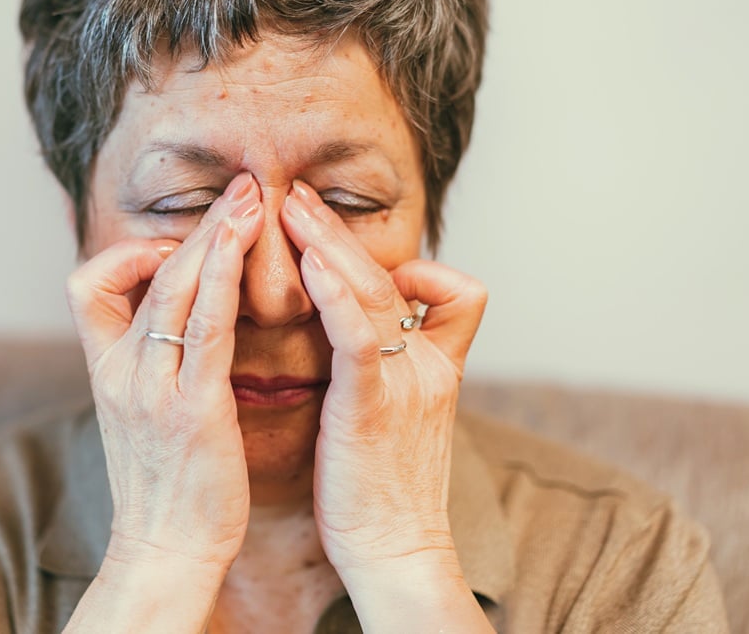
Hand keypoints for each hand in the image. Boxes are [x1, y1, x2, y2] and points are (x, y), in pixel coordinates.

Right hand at [66, 173, 264, 572]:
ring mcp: (152, 387)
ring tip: (251, 199)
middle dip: (197, 225)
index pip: (86, 286)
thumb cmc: (164, 486)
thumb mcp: (140, 417)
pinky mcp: (191, 408)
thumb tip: (180, 328)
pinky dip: (224, 280)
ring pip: (175, 288)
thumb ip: (150, 367)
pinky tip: (244, 248)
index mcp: (106, 371)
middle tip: (240, 187)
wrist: (164, 549)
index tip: (174, 248)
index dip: (126, 254)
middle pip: (147, 273)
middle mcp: (121, 371)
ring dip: (215, 236)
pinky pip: (207, 328)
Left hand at [281, 181, 491, 628]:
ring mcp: (405, 384)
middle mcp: (427, 368)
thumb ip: (382, 374)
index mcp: (435, 370)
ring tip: (293, 207)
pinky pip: (358, 336)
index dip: (415, 269)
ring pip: (375, 293)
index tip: (357, 264)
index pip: (455, 294)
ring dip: (331, 243)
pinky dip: (336, 295)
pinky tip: (308, 265)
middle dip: (340, 232)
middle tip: (298, 196)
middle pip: (392, 277)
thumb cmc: (381, 492)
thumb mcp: (395, 421)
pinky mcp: (372, 407)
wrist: (396, 552)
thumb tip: (349, 344)